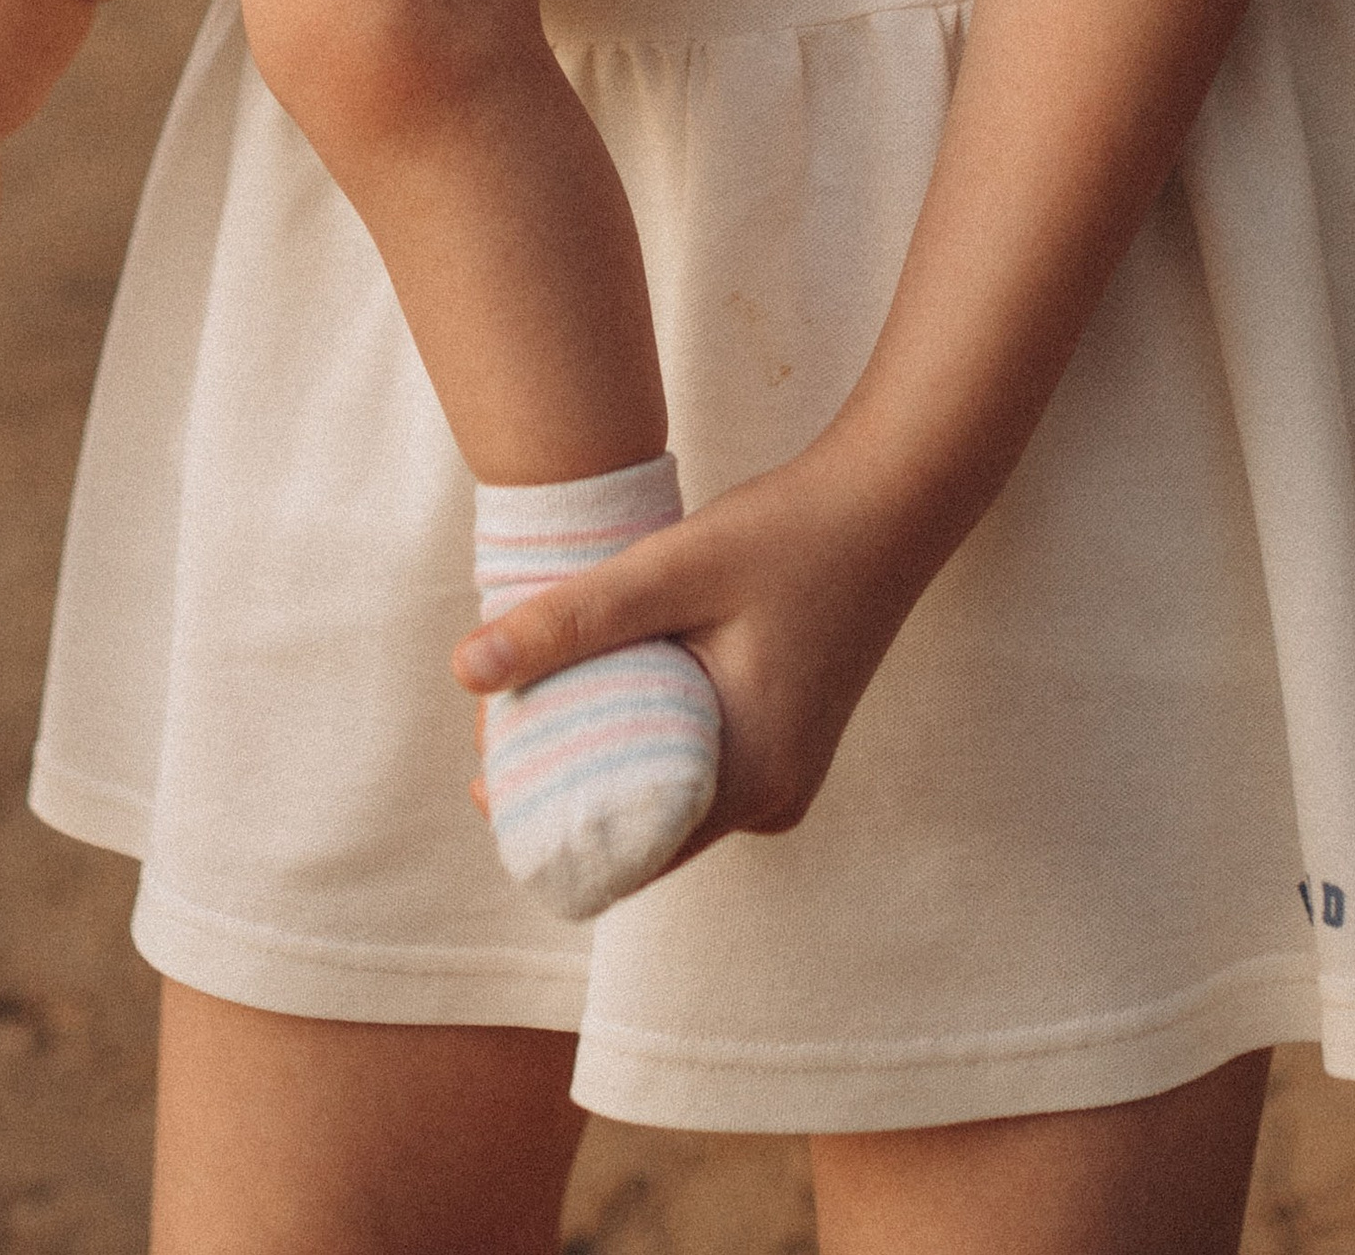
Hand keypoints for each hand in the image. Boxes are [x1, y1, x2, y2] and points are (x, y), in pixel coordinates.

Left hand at [452, 436, 939, 861]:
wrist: (890, 505)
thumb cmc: (788, 533)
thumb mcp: (671, 568)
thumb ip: (573, 620)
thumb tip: (465, 670)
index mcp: (750, 781)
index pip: (620, 849)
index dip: (543, 818)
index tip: (488, 763)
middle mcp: (771, 801)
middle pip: (639, 828)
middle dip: (566, 786)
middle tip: (506, 717)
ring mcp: (783, 781)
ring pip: (664, 798)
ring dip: (605, 760)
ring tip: (548, 696)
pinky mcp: (783, 750)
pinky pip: (694, 771)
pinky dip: (647, 741)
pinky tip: (610, 686)